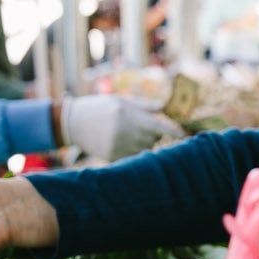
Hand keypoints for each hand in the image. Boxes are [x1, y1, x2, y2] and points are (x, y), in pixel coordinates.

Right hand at [60, 94, 177, 161]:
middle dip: (154, 133)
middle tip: (141, 126)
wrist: (74, 122)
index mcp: (129, 115)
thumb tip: (167, 106)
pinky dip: (134, 151)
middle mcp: (125, 132)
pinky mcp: (113, 157)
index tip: (184, 135)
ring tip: (129, 134)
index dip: (174, 131)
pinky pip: (134, 157)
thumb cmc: (100, 107)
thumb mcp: (122, 101)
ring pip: (145, 149)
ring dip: (144, 143)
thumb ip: (145, 106)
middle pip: (154, 139)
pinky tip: (122, 142)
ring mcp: (119, 146)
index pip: (159, 127)